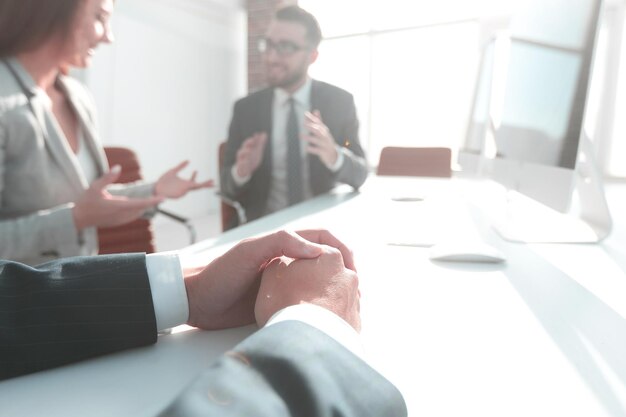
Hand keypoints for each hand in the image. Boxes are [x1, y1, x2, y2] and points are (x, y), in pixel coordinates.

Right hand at [72, 166, 163, 229]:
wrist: (78, 219)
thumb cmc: (85, 202)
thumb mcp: (94, 187)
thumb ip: (107, 177)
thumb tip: (118, 167)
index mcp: (118, 206)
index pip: (140, 204)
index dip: (152, 201)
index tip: (163, 198)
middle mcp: (121, 215)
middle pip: (141, 208)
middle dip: (150, 202)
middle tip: (159, 195)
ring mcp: (120, 220)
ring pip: (138, 213)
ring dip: (143, 206)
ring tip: (152, 199)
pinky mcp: (118, 223)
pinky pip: (132, 216)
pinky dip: (137, 210)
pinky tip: (137, 205)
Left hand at [154, 161, 213, 198]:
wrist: (156, 188)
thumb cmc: (164, 181)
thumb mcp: (173, 171)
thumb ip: (180, 166)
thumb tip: (188, 160)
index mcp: (185, 183)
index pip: (194, 181)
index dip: (197, 177)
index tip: (196, 170)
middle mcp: (185, 188)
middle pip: (198, 187)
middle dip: (206, 185)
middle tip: (213, 183)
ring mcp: (183, 191)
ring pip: (194, 189)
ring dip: (201, 186)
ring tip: (209, 184)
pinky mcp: (179, 194)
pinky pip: (186, 190)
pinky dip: (191, 187)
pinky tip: (192, 183)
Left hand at [183, 229, 354, 329]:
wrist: (195, 301)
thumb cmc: (220, 272)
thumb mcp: (250, 252)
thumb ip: (281, 242)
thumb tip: (319, 251)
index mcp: (283, 244)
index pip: (322, 239)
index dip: (341, 249)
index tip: (353, 267)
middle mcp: (287, 261)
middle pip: (325, 261)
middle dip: (345, 272)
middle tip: (356, 291)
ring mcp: (283, 282)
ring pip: (318, 282)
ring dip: (334, 291)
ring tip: (347, 306)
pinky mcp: (277, 302)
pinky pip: (304, 302)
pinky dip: (318, 308)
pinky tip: (325, 319)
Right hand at [235, 132, 266, 177]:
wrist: (246, 170)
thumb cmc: (252, 159)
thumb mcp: (257, 151)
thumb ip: (260, 143)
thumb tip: (264, 134)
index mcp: (249, 148)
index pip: (250, 142)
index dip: (254, 139)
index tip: (257, 134)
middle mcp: (244, 152)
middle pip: (244, 146)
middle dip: (248, 143)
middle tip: (252, 141)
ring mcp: (242, 158)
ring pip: (240, 154)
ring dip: (245, 152)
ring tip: (249, 151)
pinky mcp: (240, 166)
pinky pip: (240, 164)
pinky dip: (242, 162)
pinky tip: (245, 161)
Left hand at [303, 110, 338, 168]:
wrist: (334, 154)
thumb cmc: (326, 141)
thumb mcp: (323, 131)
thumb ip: (319, 121)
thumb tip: (315, 110)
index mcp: (324, 131)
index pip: (318, 123)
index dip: (312, 118)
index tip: (305, 114)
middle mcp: (325, 136)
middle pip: (319, 130)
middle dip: (312, 127)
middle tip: (303, 124)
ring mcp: (325, 144)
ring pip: (317, 140)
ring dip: (309, 138)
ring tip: (300, 135)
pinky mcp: (324, 152)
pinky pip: (318, 150)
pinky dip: (312, 149)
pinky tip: (306, 148)